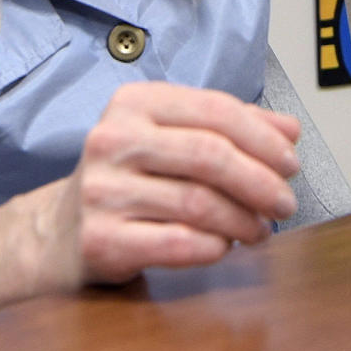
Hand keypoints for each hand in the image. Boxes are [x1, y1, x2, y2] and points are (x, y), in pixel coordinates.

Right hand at [54, 80, 301, 284]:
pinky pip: (178, 243)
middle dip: (261, 182)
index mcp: (134, 103)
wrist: (60, 232)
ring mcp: (103, 190)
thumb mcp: (172, 138)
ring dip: (243, 220)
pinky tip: (224, 246)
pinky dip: (214, 247)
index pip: (216, 111)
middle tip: (284, 202)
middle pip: (210, 155)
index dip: (263, 138)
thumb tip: (290, 129)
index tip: (291, 161)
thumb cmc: (127, 178)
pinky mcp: (101, 238)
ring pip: (199, 203)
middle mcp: (113, 140)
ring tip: (259, 229)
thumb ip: (230, 128)